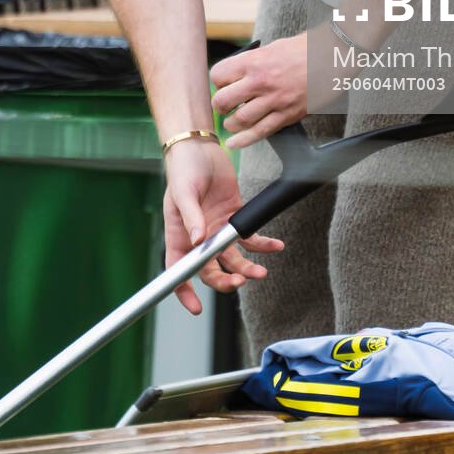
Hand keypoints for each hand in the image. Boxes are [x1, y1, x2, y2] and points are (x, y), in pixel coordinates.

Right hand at [162, 138, 283, 313]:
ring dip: (247, 268)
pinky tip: (275, 245)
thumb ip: (191, 217)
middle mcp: (199, 237)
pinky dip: (263, 244)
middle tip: (239, 282)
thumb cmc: (183, 168)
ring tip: (261, 272)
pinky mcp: (234, 217)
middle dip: (224, 281)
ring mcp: (217, 229)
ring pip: (233, 259)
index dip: (183, 290)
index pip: (177, 269)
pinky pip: (249, 237)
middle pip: (209, 269)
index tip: (195, 307)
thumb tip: (197, 240)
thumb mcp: (183, 192)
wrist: (200, 146)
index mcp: (179, 234)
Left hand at [209, 33, 307, 148]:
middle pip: (223, 100)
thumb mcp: (272, 48)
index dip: (217, 81)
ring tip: (232, 122)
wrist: (334, 56)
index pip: (218, 76)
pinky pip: (260, 132)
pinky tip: (234, 143)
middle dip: (220, 105)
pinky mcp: (288, 115)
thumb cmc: (305, 49)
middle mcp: (261, 81)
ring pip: (240, 120)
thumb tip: (235, 74)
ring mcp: (275, 100)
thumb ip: (252, 62)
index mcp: (254, 61)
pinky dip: (244, 140)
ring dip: (231, 123)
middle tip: (224, 106)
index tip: (222, 84)